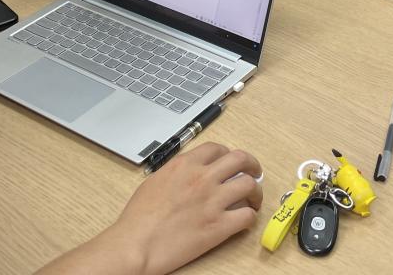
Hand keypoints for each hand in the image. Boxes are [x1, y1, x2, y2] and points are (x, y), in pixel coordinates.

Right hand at [108, 144, 262, 274]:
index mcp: (185, 165)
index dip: (228, 154)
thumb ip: (177, 173)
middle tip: (254, 173)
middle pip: (240, 160)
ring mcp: (213, 202)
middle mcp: (202, 178)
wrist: (137, 244)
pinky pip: (247, 216)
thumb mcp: (155, 181)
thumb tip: (188, 174)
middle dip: (251, 165)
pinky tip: (245, 220)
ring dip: (255, 192)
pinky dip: (250, 217)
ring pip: (249, 186)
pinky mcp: (219, 226)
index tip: (231, 162)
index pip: (217, 149)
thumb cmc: (139, 218)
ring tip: (253, 199)